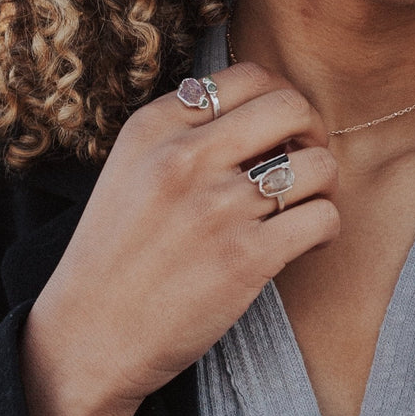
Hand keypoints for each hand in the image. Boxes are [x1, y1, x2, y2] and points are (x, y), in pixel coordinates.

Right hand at [20, 60, 339, 415]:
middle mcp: (185, 157)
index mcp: (155, 127)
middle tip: (304, 159)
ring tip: (306, 204)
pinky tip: (306, 240)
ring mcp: (217, 208)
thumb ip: (185, 132)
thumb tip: (266, 113)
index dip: (279, 99)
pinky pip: (322, 219)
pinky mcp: (245, 259)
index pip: (249, 78)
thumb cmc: (116, 255)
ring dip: (325, 183)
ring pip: (318, 164)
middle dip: (312, 130)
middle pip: (291, 106)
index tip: (279, 130)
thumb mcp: (130, 169)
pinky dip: (326, 228)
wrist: (89, 337)